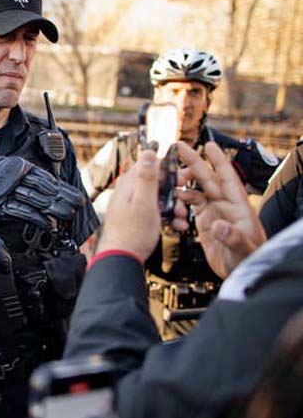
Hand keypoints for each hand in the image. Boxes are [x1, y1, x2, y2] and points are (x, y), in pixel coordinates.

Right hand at [0, 157, 84, 229]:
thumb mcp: (9, 179)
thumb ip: (25, 184)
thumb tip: (48, 195)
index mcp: (19, 167)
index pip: (46, 179)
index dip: (63, 189)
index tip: (78, 198)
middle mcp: (14, 176)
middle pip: (44, 188)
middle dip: (63, 197)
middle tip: (79, 205)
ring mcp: (6, 189)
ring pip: (35, 198)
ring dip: (53, 208)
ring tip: (68, 214)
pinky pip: (21, 210)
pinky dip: (36, 217)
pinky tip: (48, 224)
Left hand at [95, 150, 178, 260]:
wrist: (120, 257)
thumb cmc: (132, 232)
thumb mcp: (144, 201)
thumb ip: (147, 177)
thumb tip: (148, 151)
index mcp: (129, 184)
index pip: (151, 164)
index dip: (170, 168)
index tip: (185, 175)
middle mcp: (129, 191)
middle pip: (158, 182)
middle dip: (176, 189)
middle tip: (188, 196)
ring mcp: (133, 204)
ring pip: (159, 198)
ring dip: (174, 205)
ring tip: (182, 216)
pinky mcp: (137, 216)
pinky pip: (156, 211)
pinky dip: (168, 216)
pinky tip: (178, 225)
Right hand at [175, 141, 266, 278]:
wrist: (243, 273)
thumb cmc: (249, 260)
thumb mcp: (243, 250)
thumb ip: (232, 237)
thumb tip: (218, 225)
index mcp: (238, 207)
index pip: (228, 178)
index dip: (218, 161)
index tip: (208, 145)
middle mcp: (225, 206)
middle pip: (208, 179)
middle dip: (193, 162)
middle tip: (179, 147)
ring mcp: (214, 213)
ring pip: (196, 191)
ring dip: (183, 184)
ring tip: (169, 180)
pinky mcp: (205, 222)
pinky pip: (191, 206)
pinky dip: (180, 202)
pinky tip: (172, 201)